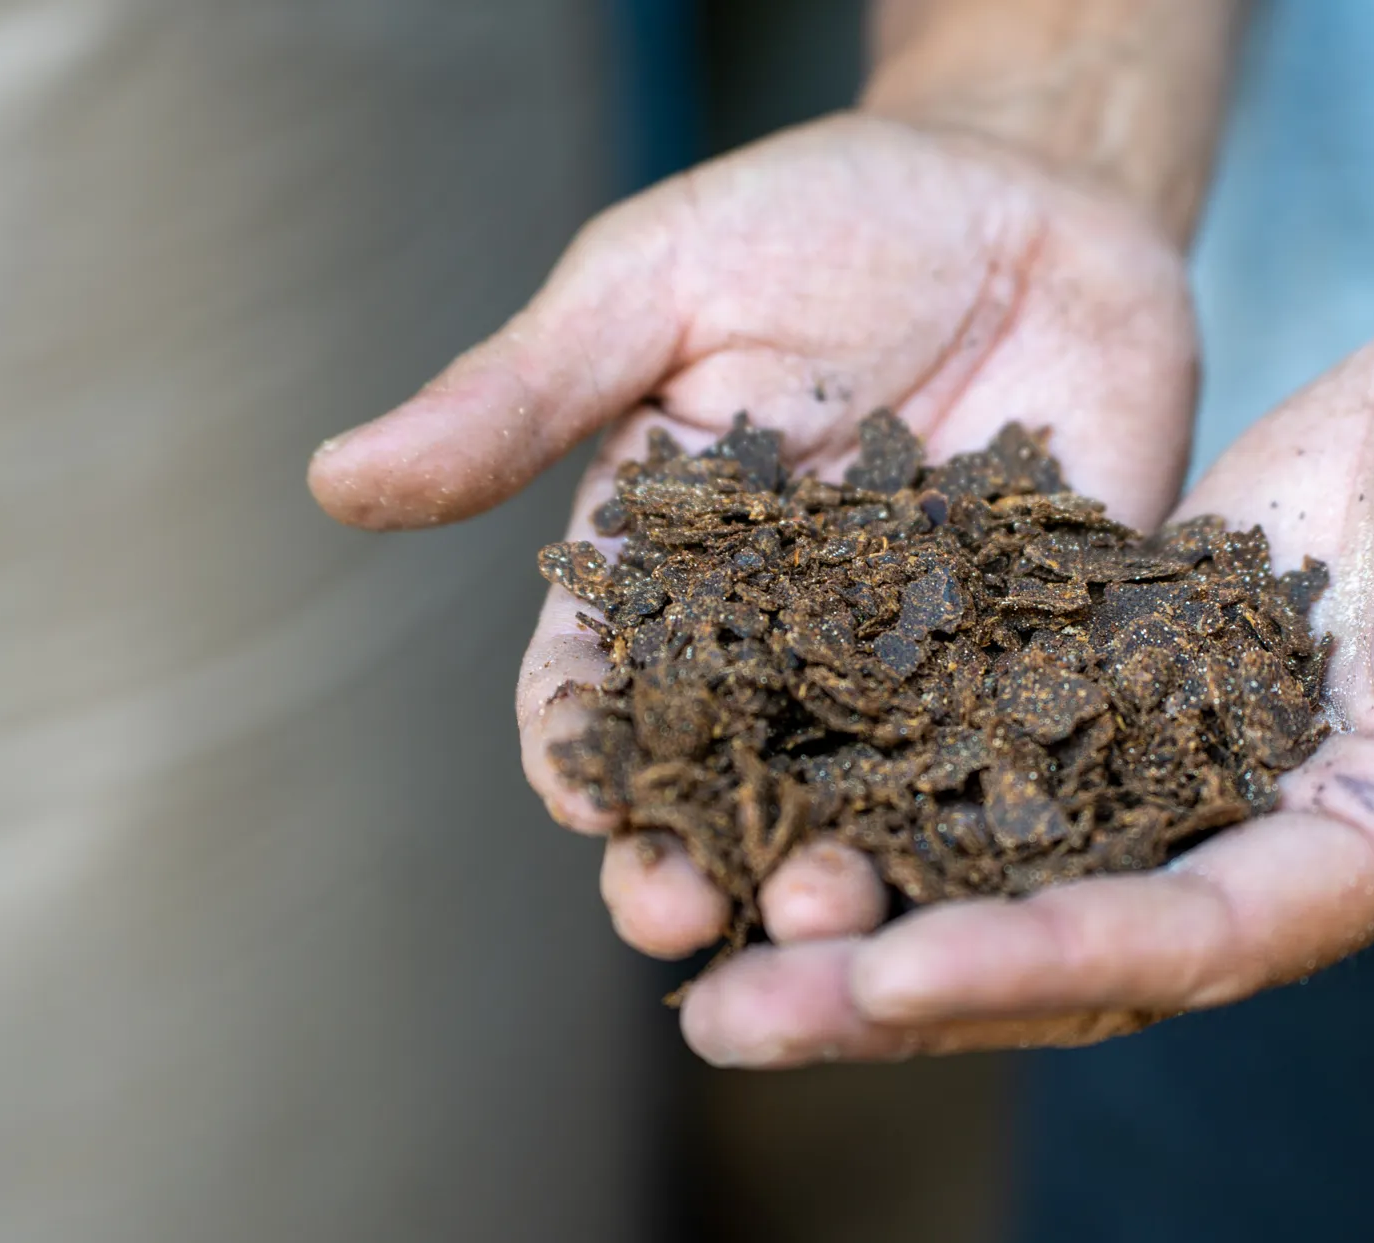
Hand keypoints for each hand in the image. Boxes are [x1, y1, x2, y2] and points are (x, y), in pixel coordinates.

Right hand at [309, 113, 1197, 955]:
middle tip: (686, 916)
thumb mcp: (655, 288)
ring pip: (860, 801)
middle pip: (719, 781)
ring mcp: (913, 663)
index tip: (582, 800)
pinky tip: (990, 871)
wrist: (1029, 196)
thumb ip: (522, 397)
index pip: (593, 688)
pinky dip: (999, 817)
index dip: (575, 750)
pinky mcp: (1037, 658)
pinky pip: (1015, 754)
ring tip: (835, 910)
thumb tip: (336, 480)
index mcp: (662, 569)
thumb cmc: (820, 221)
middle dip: (695, 857)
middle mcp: (780, 643)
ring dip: (838, 868)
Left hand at [673, 280, 1373, 1065]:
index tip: (887, 976)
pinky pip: (993, 738)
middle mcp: (1265, 832)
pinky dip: (886, 771)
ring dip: (859, 899)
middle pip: (1070, 941)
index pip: (1201, 933)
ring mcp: (1188, 757)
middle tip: (725, 1015)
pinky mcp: (1130, 670)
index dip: (1050, 958)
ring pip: (1006, 858)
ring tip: (690, 921)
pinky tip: (760, 771)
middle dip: (899, 985)